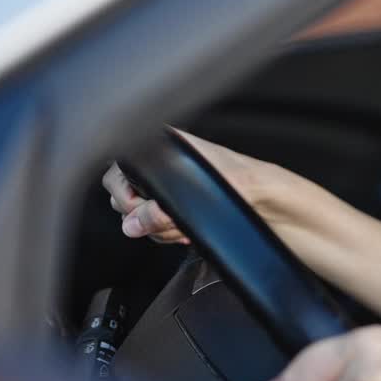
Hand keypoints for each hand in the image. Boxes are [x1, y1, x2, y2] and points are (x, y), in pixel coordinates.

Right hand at [103, 128, 276, 242]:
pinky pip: (154, 228)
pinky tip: (186, 232)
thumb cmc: (240, 180)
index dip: (126, 195)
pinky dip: (168, 234)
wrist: (263, 195)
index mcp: (162, 146)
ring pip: (137, 219)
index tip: (144, 209)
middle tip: (170, 220)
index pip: (117, 172)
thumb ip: (161, 211)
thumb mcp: (198, 194)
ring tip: (184, 225)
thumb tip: (132, 224)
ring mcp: (165, 187)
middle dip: (145, 217)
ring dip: (159, 229)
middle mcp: (158, 165)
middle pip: (122, 199)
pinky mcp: (173, 207)